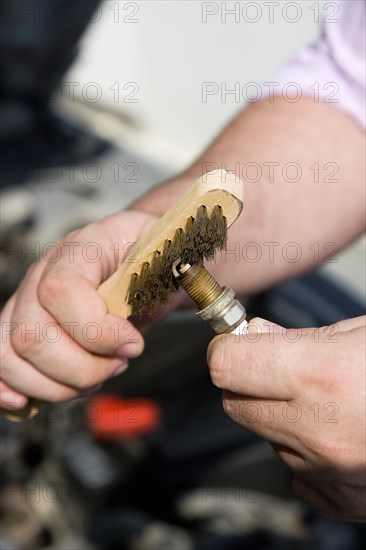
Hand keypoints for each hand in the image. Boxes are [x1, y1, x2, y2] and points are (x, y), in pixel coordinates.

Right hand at [0, 210, 167, 408]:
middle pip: (32, 334)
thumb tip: (182, 276)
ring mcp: (27, 302)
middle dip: (83, 367)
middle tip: (120, 363)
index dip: (96, 330)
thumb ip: (174, 266)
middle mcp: (43, 274)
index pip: (60, 292)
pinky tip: (30, 398)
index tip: (133, 344)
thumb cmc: (155, 260)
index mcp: (81, 249)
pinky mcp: (22, 328)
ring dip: (59, 384)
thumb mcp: (173, 253)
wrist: (141, 261)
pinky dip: (10, 388)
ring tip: (97, 374)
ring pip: (12, 357)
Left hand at [207, 315, 365, 521]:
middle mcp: (319, 430)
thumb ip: (299, 338)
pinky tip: (342, 435)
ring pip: (267, 438)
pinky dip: (306, 453)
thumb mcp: (362, 333)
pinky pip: (297, 473)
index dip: (228, 348)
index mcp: (321, 375)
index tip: (236, 342)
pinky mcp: (343, 502)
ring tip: (330, 401)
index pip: (227, 365)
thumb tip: (251, 335)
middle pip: (235, 403)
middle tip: (279, 368)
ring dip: (282, 417)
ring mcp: (330, 473)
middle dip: (249, 382)